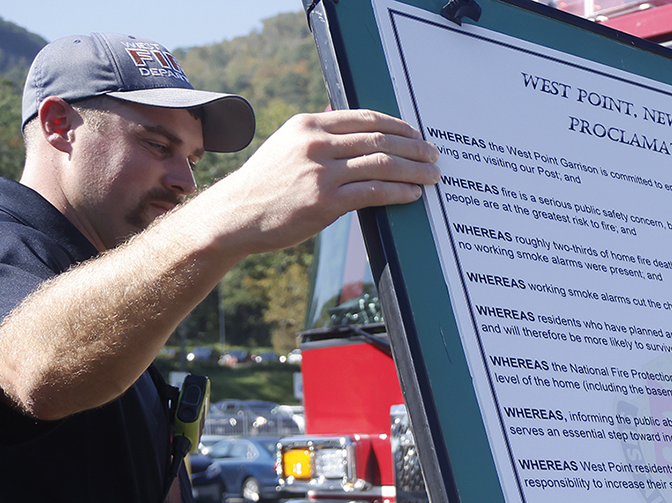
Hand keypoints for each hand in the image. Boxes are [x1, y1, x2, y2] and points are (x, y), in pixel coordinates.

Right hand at [194, 110, 440, 257]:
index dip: (397, 126)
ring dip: (414, 170)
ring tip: (432, 176)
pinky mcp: (326, 202)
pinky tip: (413, 195)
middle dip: (413, 147)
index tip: (415, 134)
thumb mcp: (287, 146)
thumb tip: (352, 125)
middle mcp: (315, 143)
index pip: (364, 118)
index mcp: (308, 125)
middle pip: (379, 139)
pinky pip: (374, 192)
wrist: (238, 215)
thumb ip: (319, 136)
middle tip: (433, 155)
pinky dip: (399, 192)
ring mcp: (321, 172)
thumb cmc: (267, 184)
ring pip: (382, 165)